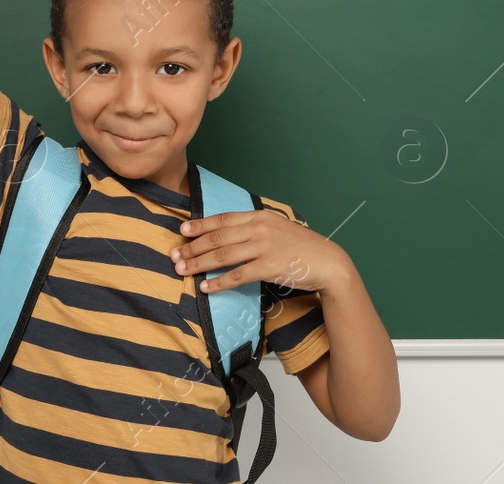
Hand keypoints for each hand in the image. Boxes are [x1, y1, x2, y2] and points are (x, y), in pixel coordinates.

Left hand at [171, 210, 346, 295]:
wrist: (328, 262)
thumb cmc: (302, 247)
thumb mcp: (278, 228)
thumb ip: (256, 229)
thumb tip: (230, 235)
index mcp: (260, 216)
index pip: (223, 218)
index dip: (201, 225)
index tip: (183, 231)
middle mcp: (259, 228)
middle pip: (218, 237)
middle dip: (193, 247)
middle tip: (175, 256)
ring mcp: (264, 247)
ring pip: (222, 255)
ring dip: (199, 264)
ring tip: (182, 271)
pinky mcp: (268, 267)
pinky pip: (236, 275)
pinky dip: (218, 282)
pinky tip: (206, 287)